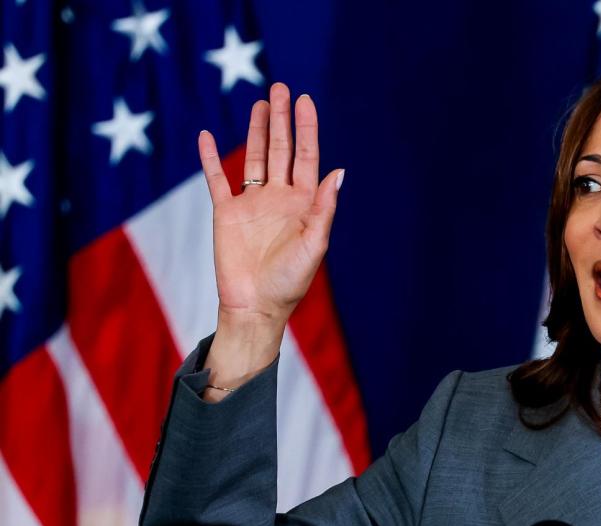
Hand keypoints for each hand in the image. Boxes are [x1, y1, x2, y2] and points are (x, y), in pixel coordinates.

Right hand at [197, 81, 344, 330]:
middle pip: (282, 149)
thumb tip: (339, 173)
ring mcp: (253, 203)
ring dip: (257, 130)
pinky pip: (216, 179)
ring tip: (260, 102)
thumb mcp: (314, 246)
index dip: (306, 129)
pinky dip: (210, 158)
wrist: (255, 306)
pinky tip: (206, 136)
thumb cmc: (290, 282)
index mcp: (304, 204)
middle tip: (281, 88)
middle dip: (281, 120)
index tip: (304, 101)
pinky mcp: (226, 212)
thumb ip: (324, 209)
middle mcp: (280, 198)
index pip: (307, 157)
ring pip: (255, 157)